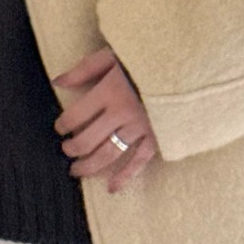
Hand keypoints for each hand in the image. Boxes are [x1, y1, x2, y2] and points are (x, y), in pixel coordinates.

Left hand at [52, 46, 158, 193]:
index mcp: (109, 91)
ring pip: (108, 154)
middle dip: (72, 148)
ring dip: (89, 166)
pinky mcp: (157, 136)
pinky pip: (139, 161)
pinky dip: (125, 176)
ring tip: (76, 171)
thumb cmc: (145, 57)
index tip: (60, 128)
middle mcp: (122, 113)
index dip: (63, 125)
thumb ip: (84, 69)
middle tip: (66, 150)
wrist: (185, 63)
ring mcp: (140, 127)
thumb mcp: (112, 55)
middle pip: (88, 140)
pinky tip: (112, 188)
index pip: (76, 116)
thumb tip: (58, 81)